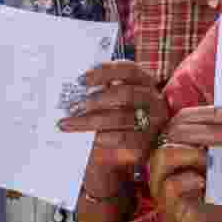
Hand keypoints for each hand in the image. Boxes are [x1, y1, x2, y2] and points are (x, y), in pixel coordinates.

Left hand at [58, 61, 167, 188]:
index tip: (80, 79)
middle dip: (95, 99)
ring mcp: (153, 122)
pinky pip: (121, 139)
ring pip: (119, 118)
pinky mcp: (145, 143)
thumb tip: (75, 86)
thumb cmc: (113, 116)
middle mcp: (153, 99)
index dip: (104, 71)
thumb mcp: (110, 98)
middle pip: (124, 94)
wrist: (121, 153)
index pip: (128, 69)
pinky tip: (89, 138)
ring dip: (88, 121)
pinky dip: (102, 137)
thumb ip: (100, 89)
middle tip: (72, 106)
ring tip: (67, 123)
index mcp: (145, 81)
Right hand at [148, 107, 221, 221]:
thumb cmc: (208, 191)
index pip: (182, 119)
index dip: (204, 114)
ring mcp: (160, 178)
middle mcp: (161, 157)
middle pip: (176, 132)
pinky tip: (204, 181)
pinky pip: (171, 185)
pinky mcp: (166, 200)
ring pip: (166, 154)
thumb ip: (215, 144)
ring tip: (213, 160)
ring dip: (194, 152)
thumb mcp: (213, 162)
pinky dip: (189, 180)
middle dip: (208, 131)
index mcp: (172, 143)